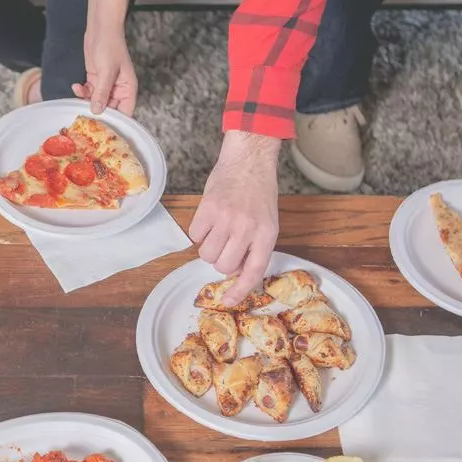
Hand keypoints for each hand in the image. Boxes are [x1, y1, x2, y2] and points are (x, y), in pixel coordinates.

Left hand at [71, 0, 137, 115]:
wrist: (100, 27)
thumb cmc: (110, 46)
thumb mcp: (106, 71)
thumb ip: (102, 92)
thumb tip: (98, 111)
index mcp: (128, 89)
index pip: (125, 112)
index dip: (116, 121)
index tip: (103, 129)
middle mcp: (118, 89)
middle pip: (109, 109)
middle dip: (97, 112)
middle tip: (84, 117)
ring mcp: (106, 85)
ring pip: (96, 102)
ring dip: (86, 101)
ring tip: (78, 96)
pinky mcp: (95, 80)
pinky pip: (88, 93)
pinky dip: (81, 92)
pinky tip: (76, 86)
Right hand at [188, 131, 280, 307]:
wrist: (248, 160)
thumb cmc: (258, 192)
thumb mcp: (267, 222)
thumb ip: (254, 247)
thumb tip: (235, 271)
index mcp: (266, 234)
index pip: (253, 271)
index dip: (240, 290)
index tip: (229, 301)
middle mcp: (247, 228)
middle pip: (223, 266)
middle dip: (220, 260)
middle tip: (225, 245)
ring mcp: (226, 218)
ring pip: (206, 253)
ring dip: (208, 247)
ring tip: (217, 230)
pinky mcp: (208, 208)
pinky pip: (194, 235)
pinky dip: (199, 231)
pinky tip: (209, 217)